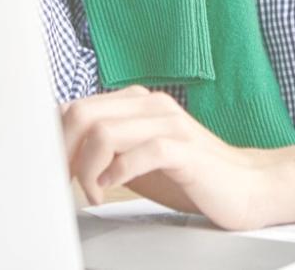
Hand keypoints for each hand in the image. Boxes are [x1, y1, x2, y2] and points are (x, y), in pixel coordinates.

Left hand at [63, 85, 274, 230]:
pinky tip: (112, 190)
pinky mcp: (185, 148)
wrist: (245, 185)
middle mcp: (150, 104)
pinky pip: (141, 152)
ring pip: (104, 132)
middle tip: (64, 185)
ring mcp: (169, 123)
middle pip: (81, 114)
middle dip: (62, 154)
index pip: (75, 106)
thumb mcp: (134, 158)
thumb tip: (57, 153)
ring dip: (87, 170)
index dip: (53, 140)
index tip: (50, 173)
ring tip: (93, 194)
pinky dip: (117, 174)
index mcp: (135, 101)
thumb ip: (102, 149)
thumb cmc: (188, 175)